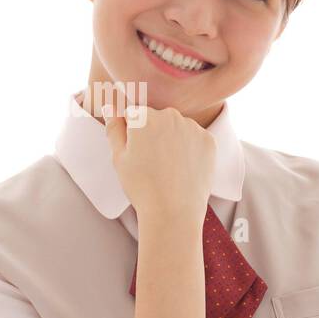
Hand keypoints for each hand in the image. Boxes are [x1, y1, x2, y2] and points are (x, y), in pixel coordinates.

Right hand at [103, 103, 213, 223]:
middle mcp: (169, 115)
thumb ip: (114, 127)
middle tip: (151, 163)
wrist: (173, 212)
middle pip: (156, 118)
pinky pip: (195, 138)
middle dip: (152, 134)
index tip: (136, 154)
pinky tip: (183, 168)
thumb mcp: (119, 158)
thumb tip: (110, 106)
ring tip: (168, 168)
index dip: (132, 135)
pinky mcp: (208, 140)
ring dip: (172, 140)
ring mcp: (192, 127)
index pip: (133, 115)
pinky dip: (190, 149)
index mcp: (143, 116)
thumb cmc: (141, 186)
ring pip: (177, 127)